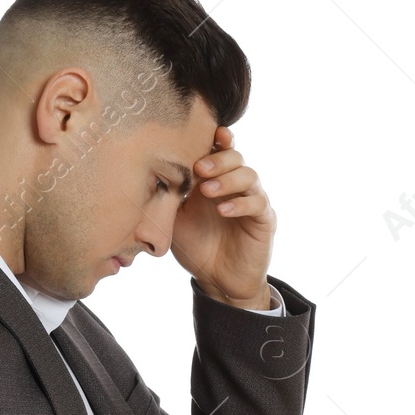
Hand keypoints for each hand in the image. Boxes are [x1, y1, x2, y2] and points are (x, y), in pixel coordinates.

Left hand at [170, 124, 275, 308]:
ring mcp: (252, 201)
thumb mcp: (175, 219)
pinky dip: (240, 204)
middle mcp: (235, 186)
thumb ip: (170, 195)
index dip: (217, 138)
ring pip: (249, 176)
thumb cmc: (196, 248)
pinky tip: (223, 211)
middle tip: (200, 169)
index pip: (220, 150)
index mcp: (214, 180)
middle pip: (236, 157)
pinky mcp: (264, 220)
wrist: (218, 281)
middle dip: (218, 159)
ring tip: (208, 192)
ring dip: (227, 180)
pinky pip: (258, 203)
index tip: (207, 132)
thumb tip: (150, 171)